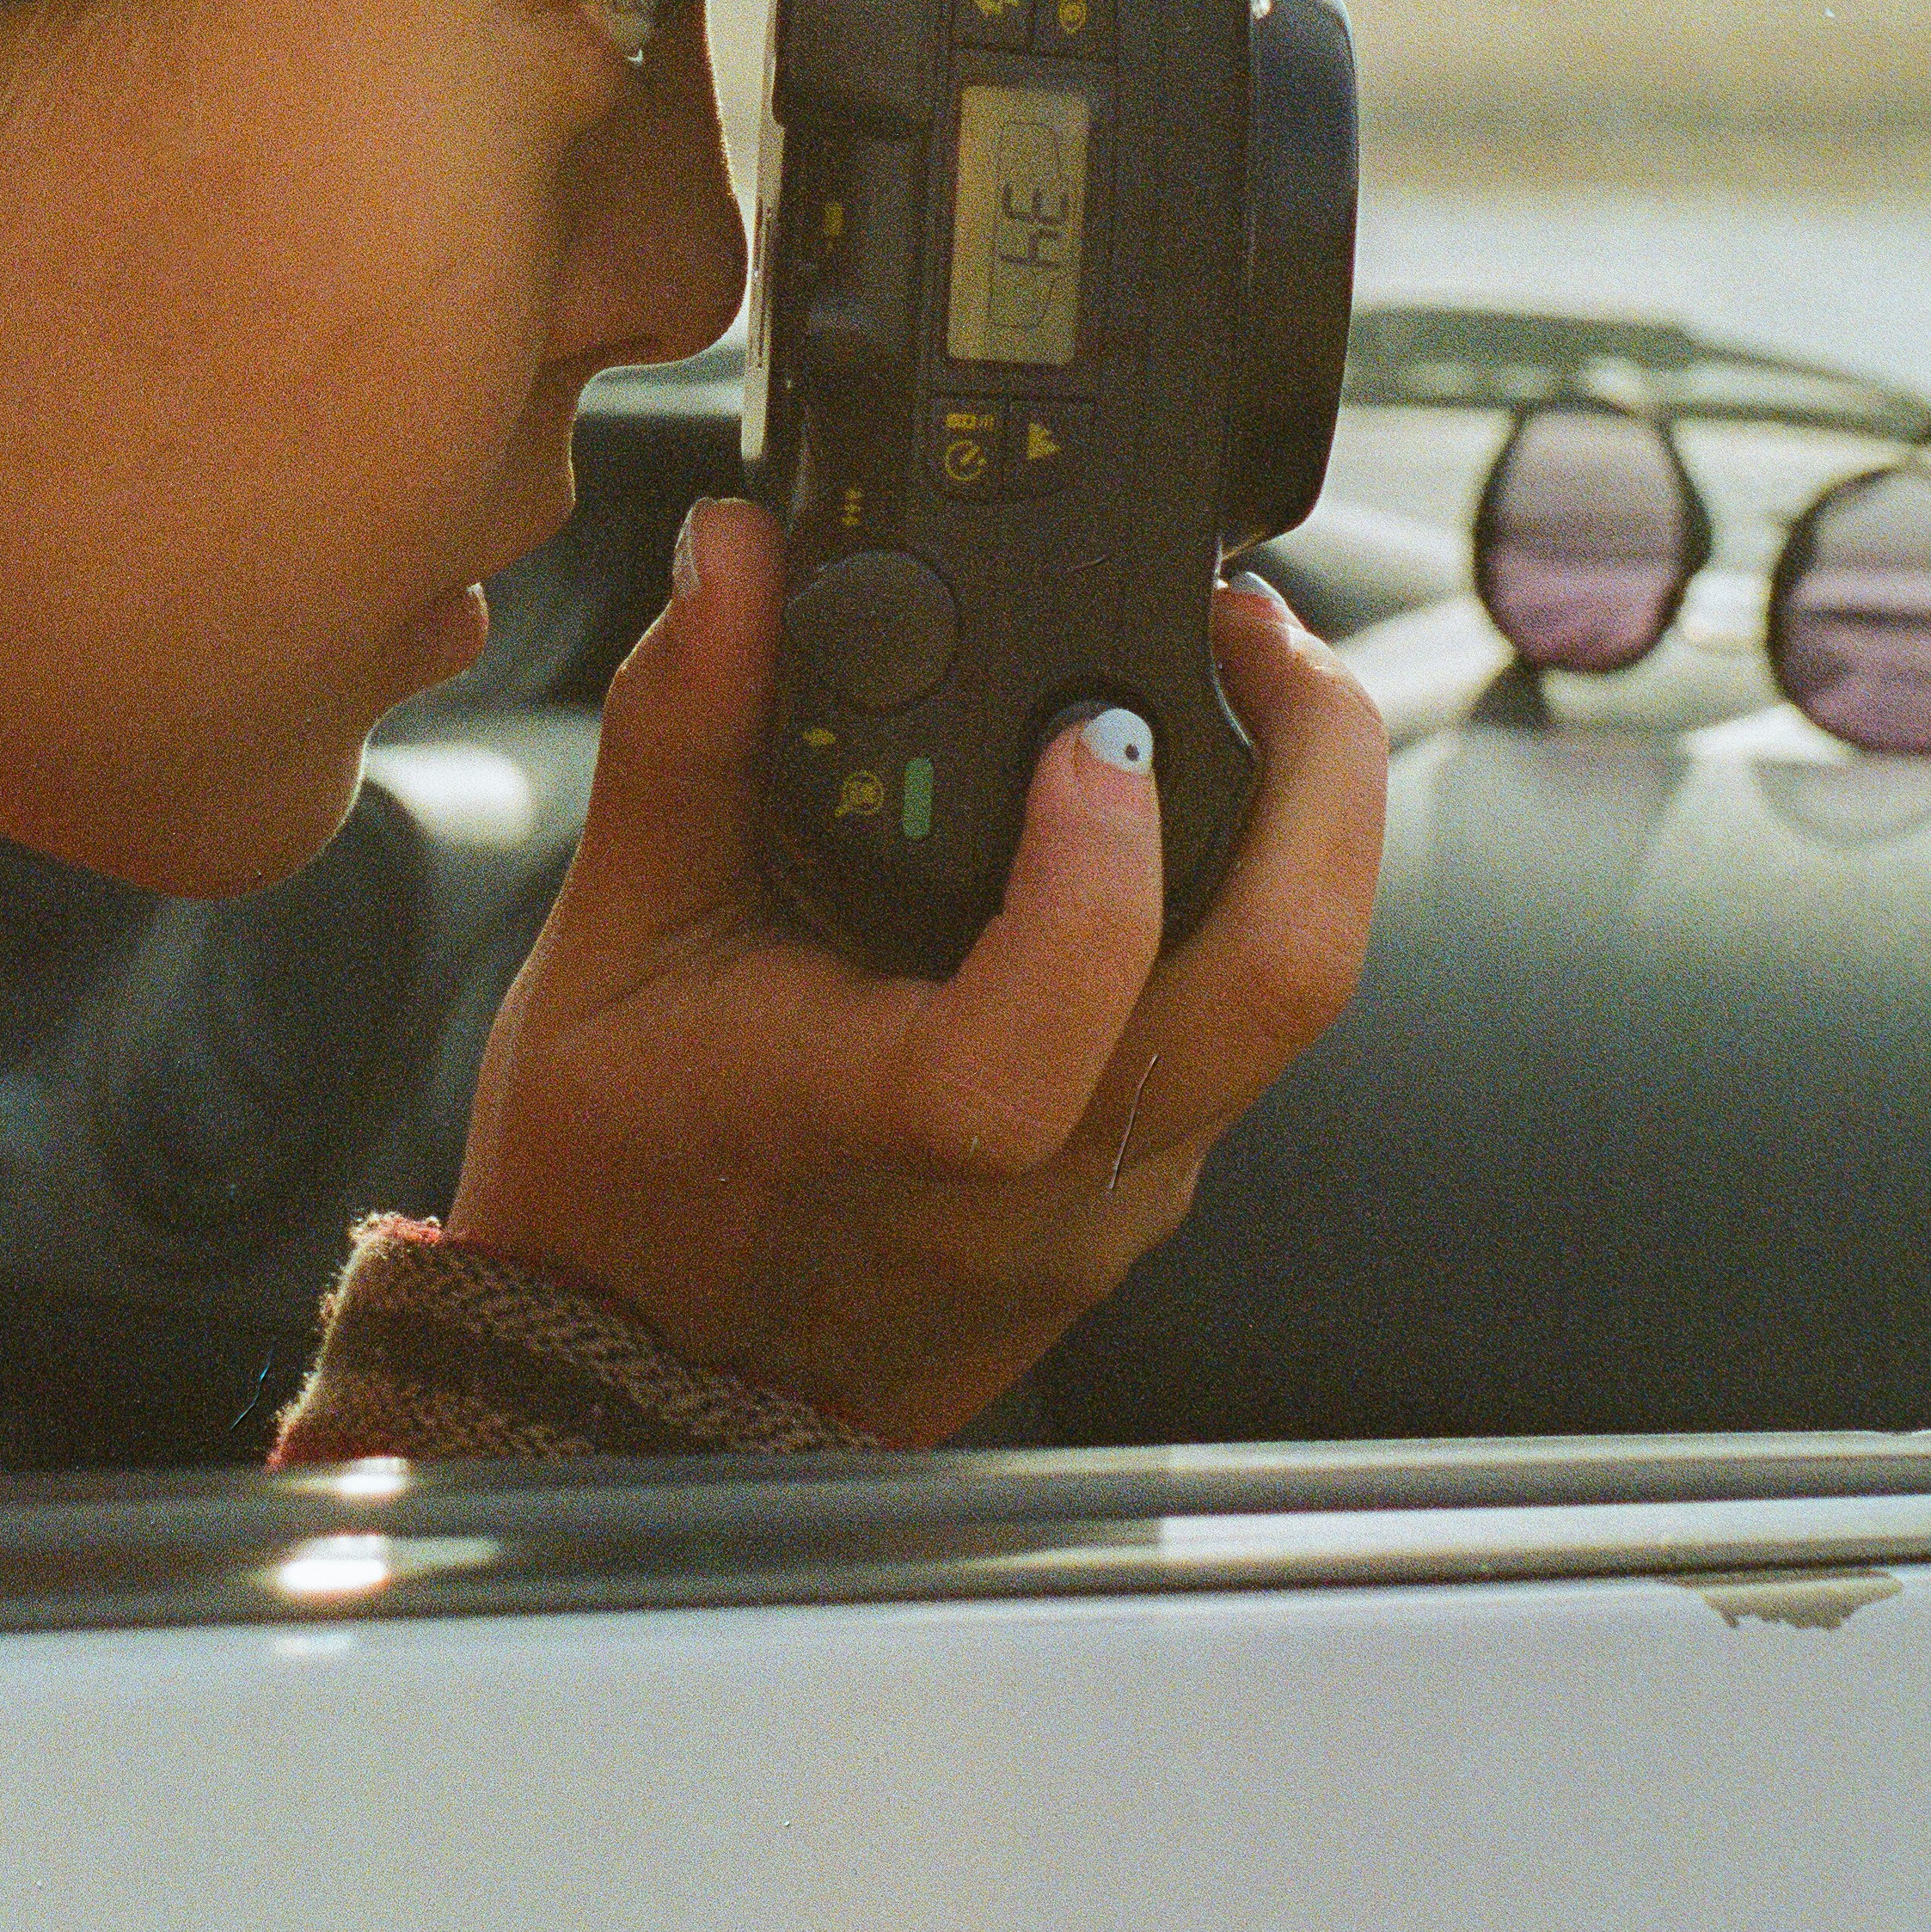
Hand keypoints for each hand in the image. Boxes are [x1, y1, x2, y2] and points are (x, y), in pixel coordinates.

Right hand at [444, 497, 1386, 1442]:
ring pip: (1288, 1015)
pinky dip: (1239, 906)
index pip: (1036, 1042)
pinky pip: (1239, 1044)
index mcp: (877, 1123)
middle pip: (1275, 992)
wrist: (652, 1378)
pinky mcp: (1142, 1198)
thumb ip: (679, 732)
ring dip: (1305, 828)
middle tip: (1256, 629)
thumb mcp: (610, 940)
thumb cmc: (615, 1173)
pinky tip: (1163, 819)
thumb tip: (734, 554)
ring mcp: (1113, 1202)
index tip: (1088, 729)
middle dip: (1319, 776)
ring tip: (1232, 682)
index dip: (1093, 881)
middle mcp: (1033, 1185)